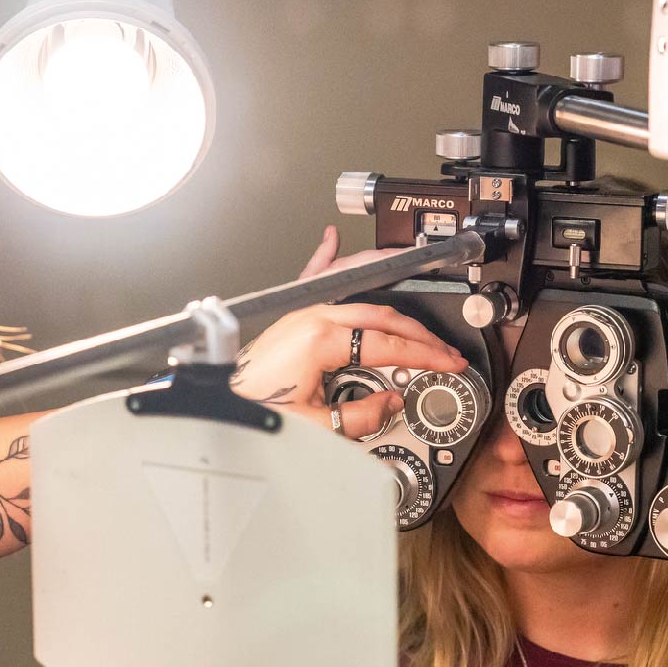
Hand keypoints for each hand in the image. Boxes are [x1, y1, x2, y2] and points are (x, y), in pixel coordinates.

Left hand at [231, 226, 468, 439]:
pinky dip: (327, 257)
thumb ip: (361, 416)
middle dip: (418, 330)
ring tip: (412, 268)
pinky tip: (332, 240)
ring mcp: (300, 312)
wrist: (222, 404)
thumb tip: (392, 403)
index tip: (445, 363)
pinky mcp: (290, 316)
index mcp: (321, 340)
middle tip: (442, 346)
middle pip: (380, 314)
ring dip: (387, 280)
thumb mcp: (316, 426)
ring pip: (354, 285)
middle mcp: (312, 317)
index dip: (424, 356)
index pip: (388, 344)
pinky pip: (313, 278)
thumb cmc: (257, 409)